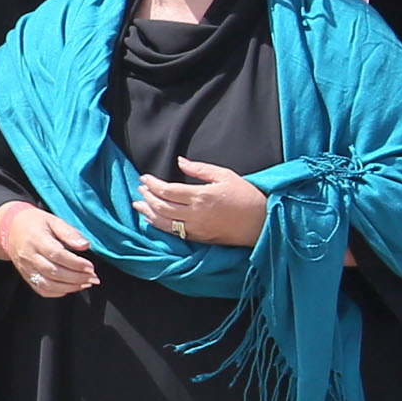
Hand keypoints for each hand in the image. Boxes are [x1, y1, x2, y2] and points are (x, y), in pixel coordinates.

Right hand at [0, 201, 98, 294]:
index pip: (57, 254)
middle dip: (77, 277)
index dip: (75, 263)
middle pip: (54, 272)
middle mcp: (29, 256)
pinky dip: (58, 292)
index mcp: (36, 239)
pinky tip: (71, 287)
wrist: (10, 228)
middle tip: (93, 277)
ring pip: (48, 284)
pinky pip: (42, 290)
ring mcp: (26, 268)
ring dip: (70, 287)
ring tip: (86, 283)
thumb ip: (69, 232)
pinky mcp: (26, 276)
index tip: (90, 266)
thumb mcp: (53, 220)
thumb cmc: (35, 223)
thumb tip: (85, 245)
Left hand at [134, 156, 268, 249]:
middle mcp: (195, 215)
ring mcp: (197, 229)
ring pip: (164, 223)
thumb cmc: (246, 196)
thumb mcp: (224, 175)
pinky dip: (160, 226)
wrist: (263, 222)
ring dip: (148, 214)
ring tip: (138, 205)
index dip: (152, 184)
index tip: (144, 178)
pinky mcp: (200, 239)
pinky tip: (154, 220)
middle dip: (147, 197)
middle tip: (140, 189)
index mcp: (201, 197)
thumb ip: (199, 169)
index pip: (167, 191)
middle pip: (161, 207)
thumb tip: (179, 161)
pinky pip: (174, 234)